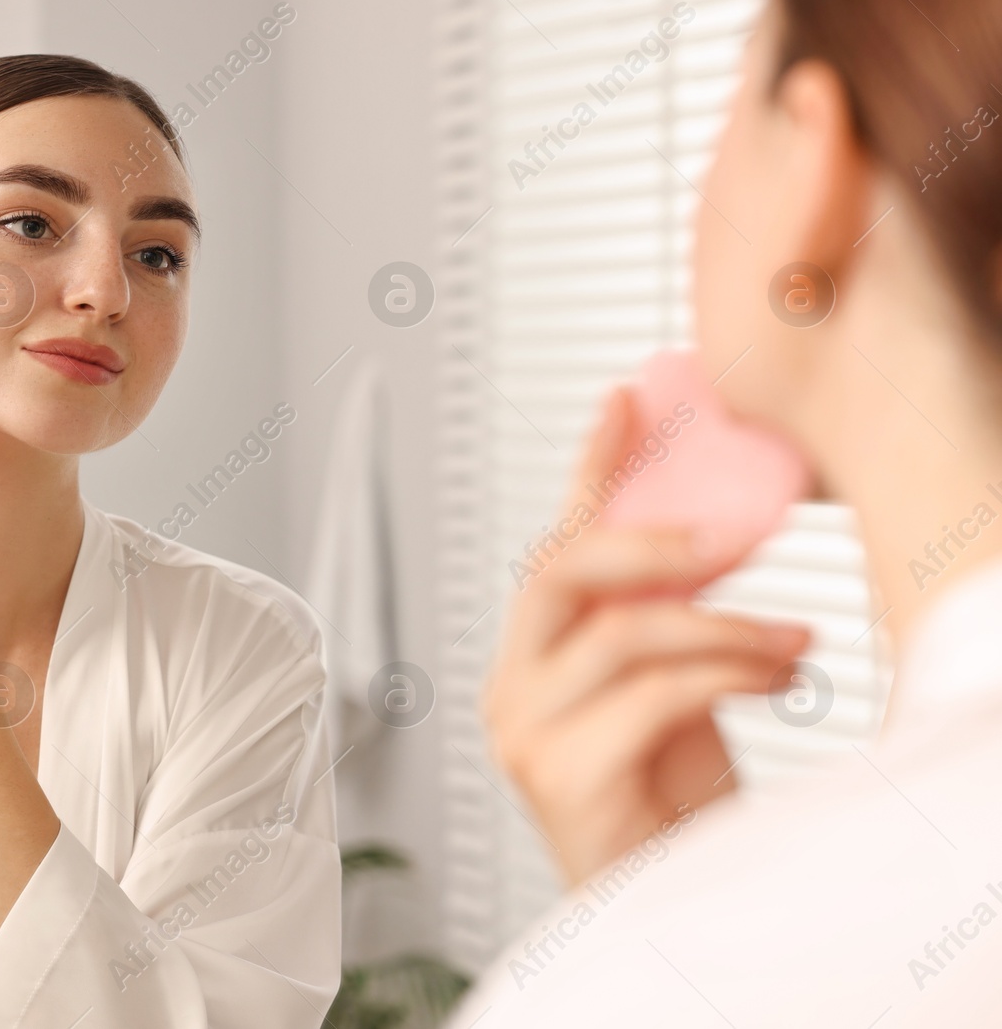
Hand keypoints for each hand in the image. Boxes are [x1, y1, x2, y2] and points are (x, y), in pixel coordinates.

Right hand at [483, 387, 810, 884]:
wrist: (657, 900)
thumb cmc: (664, 801)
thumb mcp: (668, 687)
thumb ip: (665, 621)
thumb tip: (713, 535)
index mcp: (531, 657)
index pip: (553, 544)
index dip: (589, 468)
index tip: (626, 402)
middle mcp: (510, 684)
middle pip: (559, 571)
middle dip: (649, 539)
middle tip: (727, 536)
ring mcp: (523, 728)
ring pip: (621, 632)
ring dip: (725, 627)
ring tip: (792, 639)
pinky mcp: (557, 772)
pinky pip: (650, 694)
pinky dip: (726, 677)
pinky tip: (774, 677)